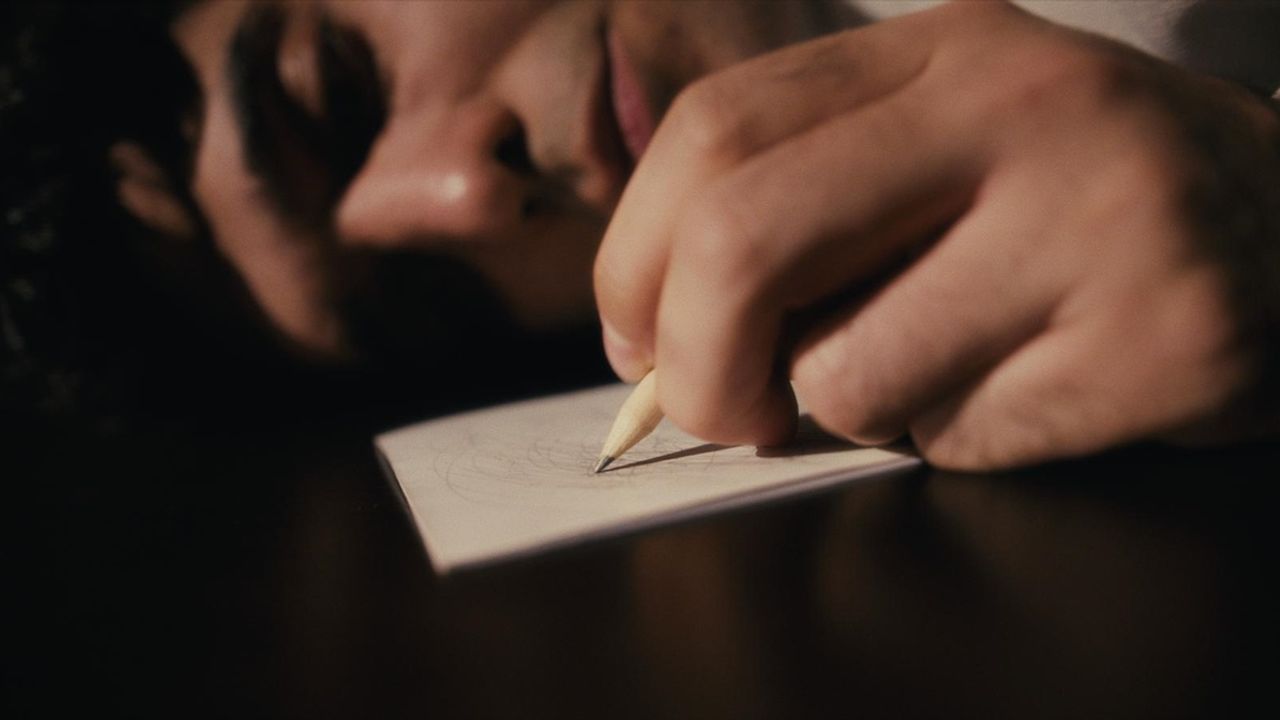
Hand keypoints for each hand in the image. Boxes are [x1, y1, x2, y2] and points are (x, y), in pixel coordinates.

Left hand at [593, 1, 1279, 469]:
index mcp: (933, 48)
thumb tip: (649, 341)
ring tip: (937, 368)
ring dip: (854, 410)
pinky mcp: (1163, 335)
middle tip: (724, 410)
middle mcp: (1015, 104)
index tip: (639, 338)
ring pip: (849, 376)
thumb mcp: (933, 153)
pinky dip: (953, 440)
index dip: (634, 258)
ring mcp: (1098, 215)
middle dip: (696, 365)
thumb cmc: (1062, 204)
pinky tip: (1026, 386)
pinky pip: (961, 439)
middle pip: (746, 240)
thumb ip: (798, 214)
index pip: (711, 132)